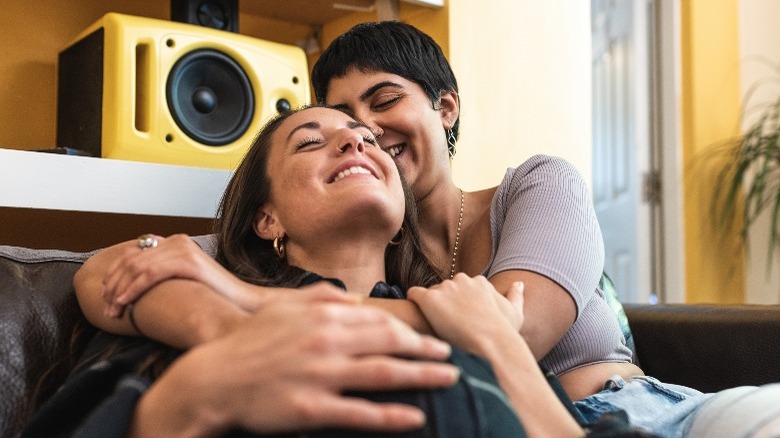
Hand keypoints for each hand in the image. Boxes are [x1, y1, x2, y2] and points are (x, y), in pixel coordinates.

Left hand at [103, 234, 260, 315]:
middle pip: (130, 260)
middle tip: (107, 309)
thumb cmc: (213, 298)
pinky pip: (150, 274)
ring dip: (119, 291)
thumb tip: (131, 287)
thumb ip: (162, 277)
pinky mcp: (188, 261)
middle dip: (112, 286)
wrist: (242, 303)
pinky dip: (132, 289)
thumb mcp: (182, 283)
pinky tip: (125, 304)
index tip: (106, 298)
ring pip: (136, 268)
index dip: (113, 276)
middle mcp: (177, 240)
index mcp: (174, 243)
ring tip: (113, 311)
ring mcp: (183, 249)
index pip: (132, 254)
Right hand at [133, 300, 459, 434]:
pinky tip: (416, 417)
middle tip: (452, 357)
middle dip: (426, 350)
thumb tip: (351, 298)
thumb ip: (320, 297)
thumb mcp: (283, 307)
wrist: (212, 379)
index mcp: (323, 316)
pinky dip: (392, 415)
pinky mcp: (311, 408)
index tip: (431, 337)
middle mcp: (327, 342)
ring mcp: (320, 375)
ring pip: (384, 374)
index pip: (379, 321)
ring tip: (449, 380)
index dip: (410, 330)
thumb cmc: (248, 342)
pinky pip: (361, 413)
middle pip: (390, 344)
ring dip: (422, 377)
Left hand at [407, 274, 523, 353]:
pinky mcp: (429, 299)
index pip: (463, 287)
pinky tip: (416, 315)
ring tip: (429, 324)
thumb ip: (515, 296)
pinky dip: (414, 302)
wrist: (491, 344)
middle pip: (446, 289)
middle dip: (444, 304)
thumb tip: (519, 283)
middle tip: (445, 325)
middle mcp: (461, 280)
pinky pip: (414, 294)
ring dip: (430, 307)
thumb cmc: (504, 334)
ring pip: (431, 293)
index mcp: (479, 282)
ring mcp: (445, 288)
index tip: (459, 319)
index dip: (460, 304)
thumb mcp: (516, 313)